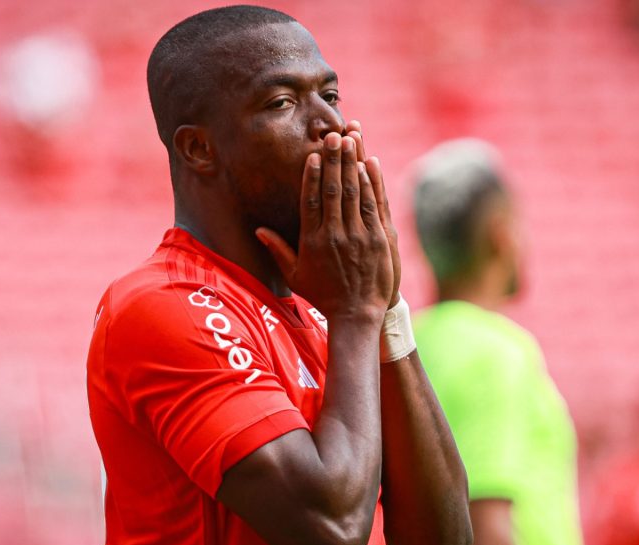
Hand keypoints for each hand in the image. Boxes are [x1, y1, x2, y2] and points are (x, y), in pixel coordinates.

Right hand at [256, 132, 393, 320]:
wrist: (358, 315)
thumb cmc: (324, 296)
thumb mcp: (295, 276)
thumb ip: (277, 249)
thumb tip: (258, 230)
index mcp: (313, 241)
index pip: (311, 201)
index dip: (312, 176)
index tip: (313, 155)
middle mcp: (336, 235)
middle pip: (334, 190)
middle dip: (334, 160)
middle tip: (334, 135)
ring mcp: (360, 236)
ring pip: (355, 192)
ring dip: (353, 163)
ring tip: (352, 139)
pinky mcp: (380, 238)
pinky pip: (375, 205)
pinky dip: (373, 182)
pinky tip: (370, 163)